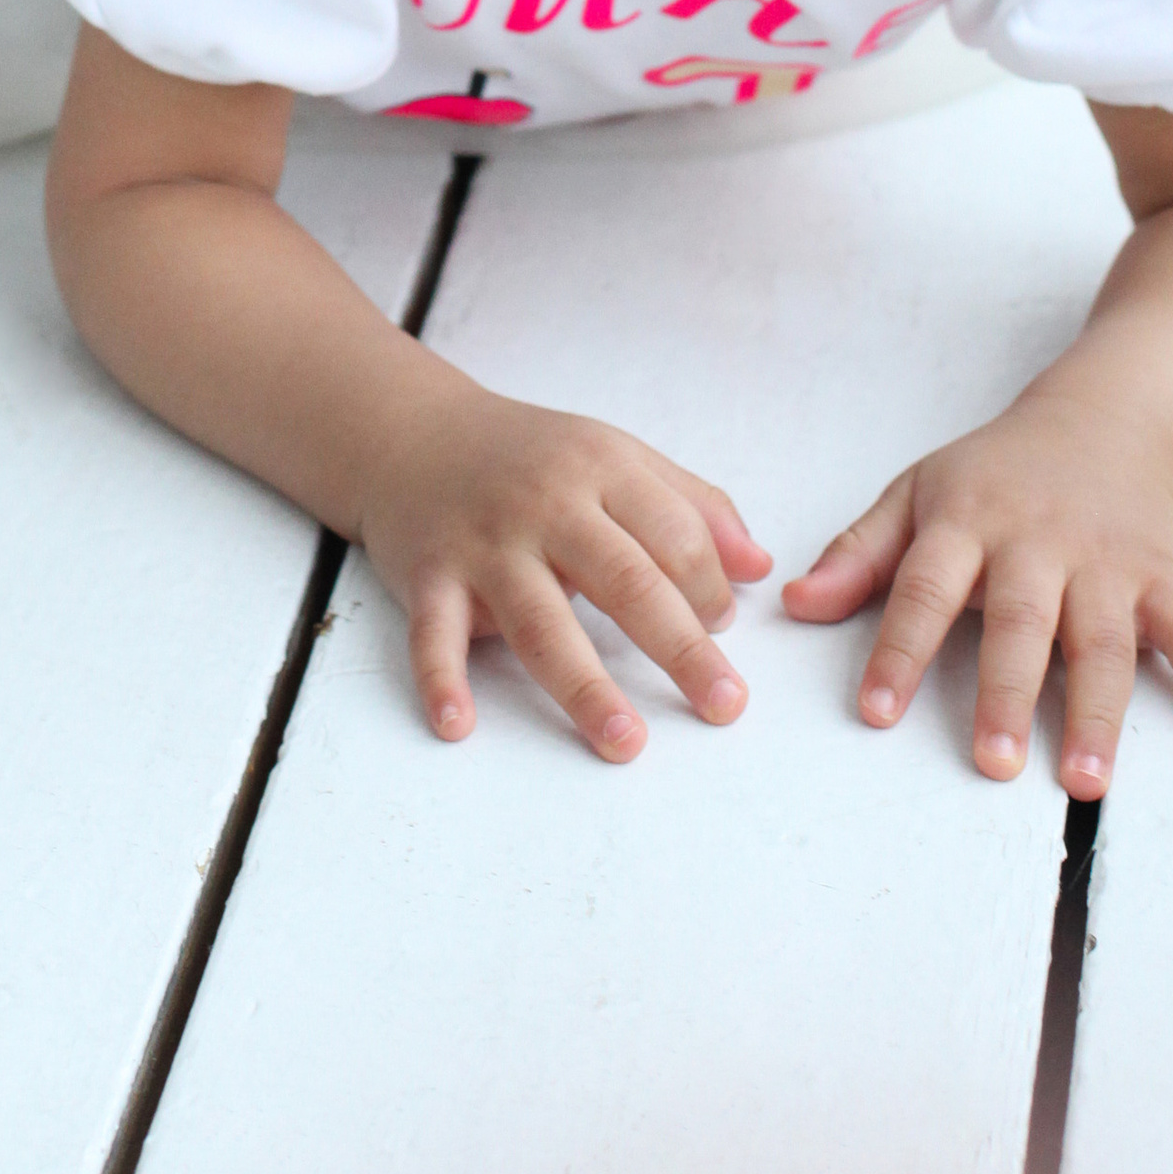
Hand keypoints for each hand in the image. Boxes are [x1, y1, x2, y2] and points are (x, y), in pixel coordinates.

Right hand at [357, 380, 770, 761]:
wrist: (413, 433)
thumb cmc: (529, 457)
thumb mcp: (614, 456)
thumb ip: (692, 505)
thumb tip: (759, 570)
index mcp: (601, 468)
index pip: (674, 534)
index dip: (708, 588)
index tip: (724, 632)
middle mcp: (546, 504)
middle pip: (625, 581)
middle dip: (681, 648)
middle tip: (724, 706)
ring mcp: (485, 542)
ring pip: (541, 620)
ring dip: (584, 685)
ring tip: (625, 741)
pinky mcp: (429, 574)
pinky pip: (434, 634)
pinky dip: (441, 680)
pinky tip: (458, 725)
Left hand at [780, 389, 1172, 794]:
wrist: (1105, 424)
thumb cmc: (996, 475)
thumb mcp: (918, 494)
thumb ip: (860, 553)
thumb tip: (794, 603)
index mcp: (967, 521)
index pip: (924, 587)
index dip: (899, 648)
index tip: (877, 713)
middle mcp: (1038, 542)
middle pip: (1021, 620)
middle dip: (1006, 694)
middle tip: (992, 764)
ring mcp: (1106, 560)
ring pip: (1103, 638)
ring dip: (1097, 711)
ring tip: (1085, 780)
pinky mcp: (1162, 574)